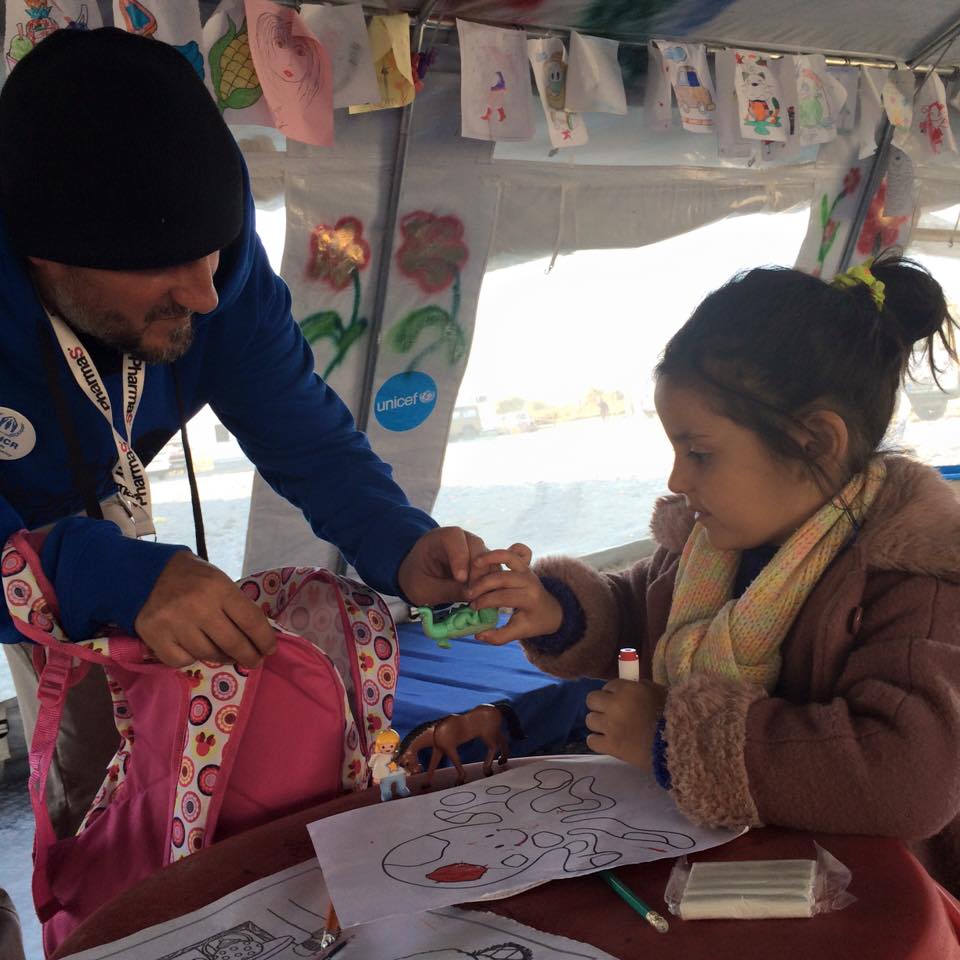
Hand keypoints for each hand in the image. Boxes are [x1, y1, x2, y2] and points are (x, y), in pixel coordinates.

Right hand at [134, 552, 276, 667]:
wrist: (144, 573)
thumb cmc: (190, 577)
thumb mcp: (218, 580)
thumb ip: (236, 605)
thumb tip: (257, 635)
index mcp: (219, 587)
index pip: (251, 620)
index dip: (264, 639)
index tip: (270, 649)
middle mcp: (198, 606)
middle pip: (233, 643)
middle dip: (249, 656)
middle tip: (254, 661)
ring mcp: (175, 624)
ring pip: (209, 654)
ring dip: (222, 657)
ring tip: (226, 654)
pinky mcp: (155, 638)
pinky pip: (183, 661)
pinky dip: (192, 658)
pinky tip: (195, 649)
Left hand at [397, 526, 487, 604]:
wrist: (419, 579)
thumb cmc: (418, 580)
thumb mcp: (426, 589)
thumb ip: (447, 590)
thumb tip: (472, 596)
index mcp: (439, 537)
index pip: (454, 537)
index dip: (460, 556)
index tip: (460, 579)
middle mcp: (461, 539)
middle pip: (476, 546)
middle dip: (477, 571)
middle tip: (472, 594)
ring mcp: (474, 549)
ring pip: (489, 558)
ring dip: (487, 579)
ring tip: (479, 599)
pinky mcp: (483, 562)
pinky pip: (493, 569)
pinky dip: (491, 583)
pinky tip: (484, 599)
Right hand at [467, 544, 562, 644]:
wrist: (551, 610)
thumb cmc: (533, 622)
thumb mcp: (519, 633)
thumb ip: (499, 637)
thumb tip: (478, 635)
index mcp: (530, 599)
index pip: (503, 597)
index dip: (485, 601)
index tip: (472, 608)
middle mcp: (530, 581)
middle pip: (503, 577)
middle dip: (482, 585)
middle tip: (469, 593)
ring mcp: (528, 570)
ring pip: (509, 557)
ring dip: (490, 558)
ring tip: (473, 565)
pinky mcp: (525, 564)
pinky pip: (516, 550)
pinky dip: (502, 551)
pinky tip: (487, 557)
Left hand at [584, 679, 666, 771]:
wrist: (678, 744)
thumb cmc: (673, 715)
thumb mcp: (659, 692)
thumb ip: (642, 687)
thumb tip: (633, 686)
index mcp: (627, 690)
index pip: (609, 685)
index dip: (613, 692)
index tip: (619, 699)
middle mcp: (614, 705)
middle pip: (592, 700)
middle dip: (599, 705)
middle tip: (610, 712)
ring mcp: (610, 726)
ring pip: (590, 720)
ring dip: (598, 723)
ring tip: (609, 728)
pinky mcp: (610, 746)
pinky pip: (591, 741)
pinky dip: (597, 741)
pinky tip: (606, 741)